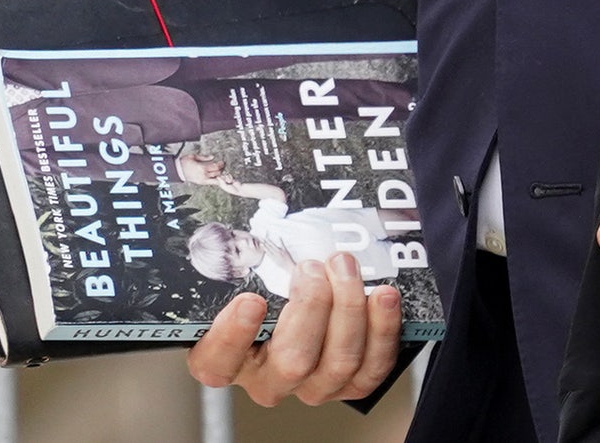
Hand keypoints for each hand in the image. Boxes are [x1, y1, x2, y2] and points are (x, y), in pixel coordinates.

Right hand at [178, 154, 225, 184]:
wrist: (178, 170)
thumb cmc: (184, 162)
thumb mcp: (194, 156)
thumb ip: (204, 157)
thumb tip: (212, 157)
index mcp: (202, 168)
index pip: (215, 167)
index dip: (220, 164)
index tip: (222, 162)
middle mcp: (203, 175)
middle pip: (217, 173)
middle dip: (221, 169)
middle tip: (223, 166)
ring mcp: (202, 180)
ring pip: (215, 179)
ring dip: (219, 175)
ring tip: (221, 171)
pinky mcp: (201, 183)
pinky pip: (211, 182)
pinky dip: (215, 180)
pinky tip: (217, 177)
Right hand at [186, 253, 401, 405]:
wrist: (307, 300)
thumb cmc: (265, 285)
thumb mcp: (242, 271)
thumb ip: (239, 256)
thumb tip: (245, 213)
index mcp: (227, 357)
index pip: (217, 361)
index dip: (234, 336)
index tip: (251, 301)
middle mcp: (268, 379)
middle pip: (292, 362)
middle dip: (311, 307)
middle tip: (311, 268)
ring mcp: (311, 385)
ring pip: (337, 363)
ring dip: (349, 308)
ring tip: (345, 267)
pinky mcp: (350, 383)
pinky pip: (372, 366)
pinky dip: (382, 328)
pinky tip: (382, 297)